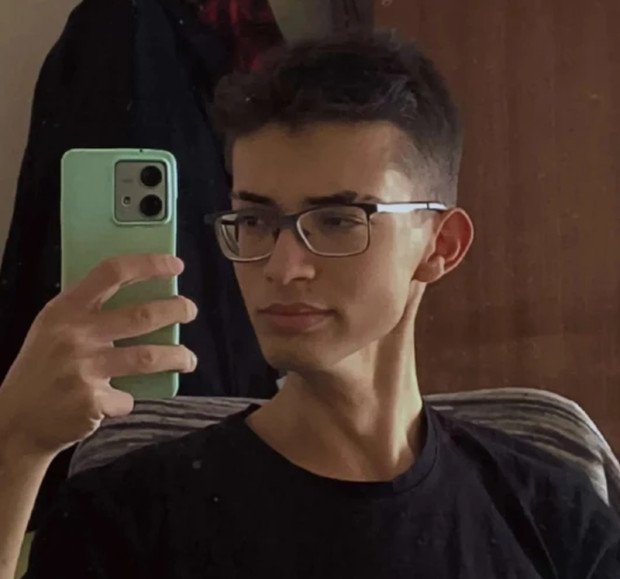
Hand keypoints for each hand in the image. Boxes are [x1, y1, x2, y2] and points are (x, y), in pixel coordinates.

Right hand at [0, 253, 197, 458]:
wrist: (15, 422)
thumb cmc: (41, 369)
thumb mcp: (52, 329)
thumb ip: (86, 311)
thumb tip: (141, 294)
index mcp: (65, 310)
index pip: (112, 272)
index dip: (149, 264)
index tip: (174, 265)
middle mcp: (75, 335)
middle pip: (142, 315)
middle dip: (176, 309)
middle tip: (190, 310)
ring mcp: (84, 369)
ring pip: (148, 357)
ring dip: (177, 356)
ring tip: (189, 359)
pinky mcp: (92, 401)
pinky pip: (128, 397)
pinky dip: (128, 399)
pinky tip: (120, 400)